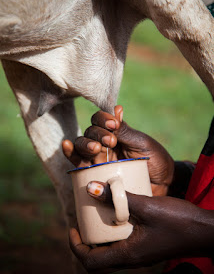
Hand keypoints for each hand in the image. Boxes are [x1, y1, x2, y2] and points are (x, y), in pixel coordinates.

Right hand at [62, 105, 173, 194]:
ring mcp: (98, 160)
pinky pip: (79, 164)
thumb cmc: (156, 160)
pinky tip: (66, 146)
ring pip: (81, 146)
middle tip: (111, 142)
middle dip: (96, 134)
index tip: (114, 125)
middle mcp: (104, 144)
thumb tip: (115, 109)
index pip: (99, 120)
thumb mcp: (142, 143)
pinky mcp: (95, 176)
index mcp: (115, 133)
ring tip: (96, 148)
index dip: (103, 119)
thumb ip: (125, 130)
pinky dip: (71, 154)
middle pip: (89, 133)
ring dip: (85, 144)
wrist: (164, 185)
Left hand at [69, 182, 213, 272]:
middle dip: (87, 240)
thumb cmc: (178, 221)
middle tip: (84, 218)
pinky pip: (123, 242)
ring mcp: (140, 253)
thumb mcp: (146, 206)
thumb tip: (91, 188)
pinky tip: (119, 210)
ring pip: (111, 249)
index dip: (76, 246)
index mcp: (128, 255)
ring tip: (98, 212)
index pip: (91, 262)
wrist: (204, 230)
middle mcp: (131, 258)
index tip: (73, 226)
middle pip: (98, 258)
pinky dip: (115, 229)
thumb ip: (118, 198)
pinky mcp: (146, 245)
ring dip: (101, 234)